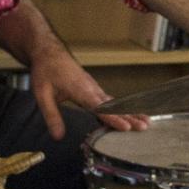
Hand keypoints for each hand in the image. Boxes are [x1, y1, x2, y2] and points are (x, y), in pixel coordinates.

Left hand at [25, 44, 147, 137]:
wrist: (49, 51)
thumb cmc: (46, 71)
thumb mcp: (42, 95)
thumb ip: (52, 116)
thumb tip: (58, 136)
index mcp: (81, 90)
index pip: (100, 107)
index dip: (113, 118)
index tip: (126, 127)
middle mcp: (92, 89)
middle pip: (113, 105)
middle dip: (130, 116)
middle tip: (145, 127)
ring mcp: (94, 87)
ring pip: (115, 102)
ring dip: (130, 112)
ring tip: (146, 121)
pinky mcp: (94, 88)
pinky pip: (111, 100)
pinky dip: (122, 108)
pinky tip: (130, 114)